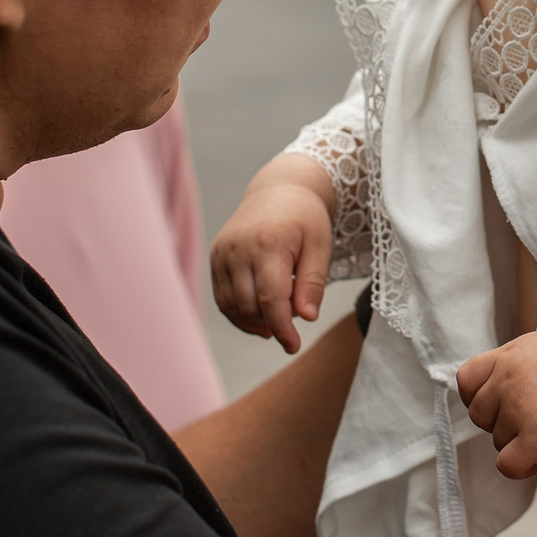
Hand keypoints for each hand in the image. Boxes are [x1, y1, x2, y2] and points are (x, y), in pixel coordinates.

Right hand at [209, 155, 336, 354]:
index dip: (282, 328)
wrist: (278, 190)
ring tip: (279, 311)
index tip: (293, 346)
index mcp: (267, 244)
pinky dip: (239, 312)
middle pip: (250, 306)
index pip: (270, 298)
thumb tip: (307, 317)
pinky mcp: (215, 258)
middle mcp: (238, 249)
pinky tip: (260, 311)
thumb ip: (314, 282)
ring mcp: (222, 254)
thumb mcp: (320, 245)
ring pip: (232, 306)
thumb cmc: (304, 219)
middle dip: (273, 320)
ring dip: (254, 320)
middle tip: (295, 309)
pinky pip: (222, 298)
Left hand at [456, 332, 536, 478]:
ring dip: (518, 443)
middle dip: (502, 423)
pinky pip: (506, 465)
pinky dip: (519, 468)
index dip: (477, 398)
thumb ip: (514, 365)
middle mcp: (509, 380)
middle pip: (481, 415)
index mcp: (510, 356)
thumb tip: (491, 391)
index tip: (498, 406)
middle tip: (534, 421)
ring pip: (497, 440)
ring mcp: (521, 410)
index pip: (467, 380)